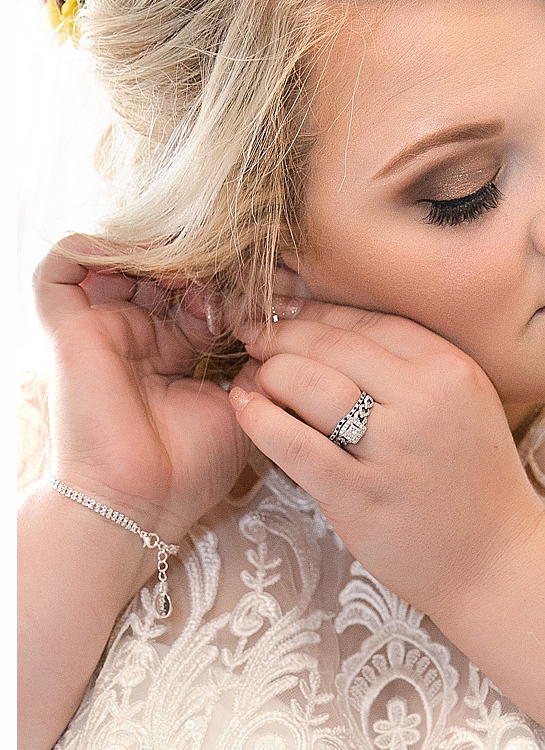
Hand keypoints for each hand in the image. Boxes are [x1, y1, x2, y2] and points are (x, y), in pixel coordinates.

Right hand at [33, 235, 249, 538]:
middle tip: (225, 268)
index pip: (197, 290)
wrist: (141, 503)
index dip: (228, 279)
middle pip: (159, 268)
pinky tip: (135, 256)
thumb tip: (278, 321)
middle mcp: (136, 334)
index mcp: (175, 350)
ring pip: (116, 258)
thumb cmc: (190, 467)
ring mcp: (102, 330)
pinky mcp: (68, 331)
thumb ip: (256, 360)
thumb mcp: (239, 401)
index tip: (262, 287)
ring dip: (152, 250)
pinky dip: (92, 246)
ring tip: (185, 265)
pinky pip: (61, 268)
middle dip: (194, 259)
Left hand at [227, 299, 544, 617]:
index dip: (315, 313)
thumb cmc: (476, 484)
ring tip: (252, 380)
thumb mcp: (466, 406)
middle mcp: (426, 399)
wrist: (498, 559)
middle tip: (252, 339)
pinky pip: (291, 442)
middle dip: (279, 335)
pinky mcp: (360, 492)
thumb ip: (416, 370)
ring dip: (267, 374)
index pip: (368, 320)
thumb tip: (338, 334)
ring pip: (306, 382)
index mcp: (453, 369)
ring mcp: (393, 447)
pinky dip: (258, 418)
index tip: (284, 315)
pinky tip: (245, 411)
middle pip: (331, 343)